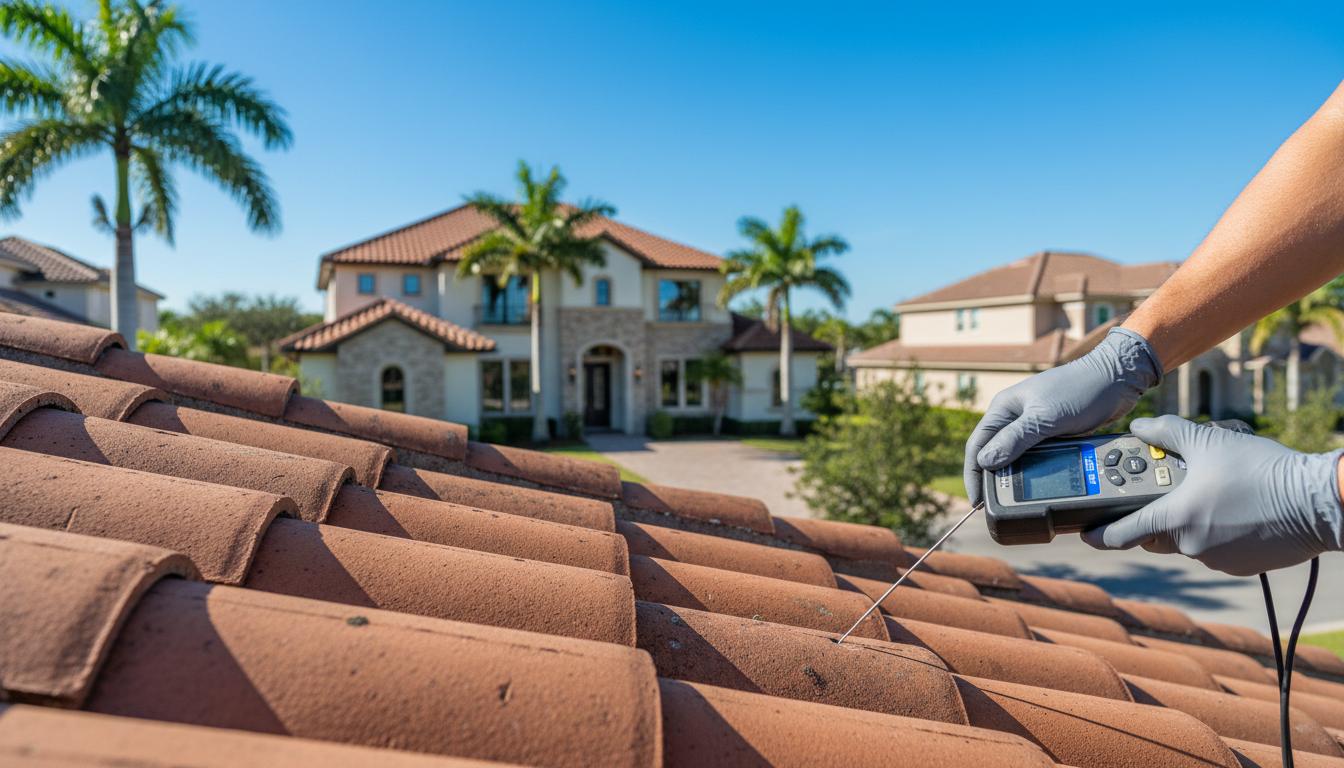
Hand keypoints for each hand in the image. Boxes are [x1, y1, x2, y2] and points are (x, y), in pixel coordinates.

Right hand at [963, 328, 1161, 503]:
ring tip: (1013, 498)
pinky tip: (1036, 483)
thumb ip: (1015, 439)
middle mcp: (1013, 416)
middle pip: (993, 453)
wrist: (1115, 379)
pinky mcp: (1050, 431)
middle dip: (991, 478)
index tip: (977, 500)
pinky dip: (1032, 470)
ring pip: (1014, 456)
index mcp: (1004, 408)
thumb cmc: (1080, 390)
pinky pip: (1034, 455)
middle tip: (993, 504)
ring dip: (1012, 475)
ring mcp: (1032, 424)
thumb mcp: (1045, 417)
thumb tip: (985, 462)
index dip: (973, 474)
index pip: (977, 445)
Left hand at [1082, 416, 1343, 575]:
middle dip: (1153, 517)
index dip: (1099, 534)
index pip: (1123, 533)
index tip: (1084, 534)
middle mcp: (1190, 544)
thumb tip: (1139, 427)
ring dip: (1189, 522)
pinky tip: (1232, 510)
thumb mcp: (1208, 441)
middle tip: (1160, 496)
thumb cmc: (1261, 469)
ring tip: (1209, 494)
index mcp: (1175, 518)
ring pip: (1187, 541)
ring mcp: (1215, 559)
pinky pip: (1214, 549)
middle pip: (1156, 535)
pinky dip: (1215, 532)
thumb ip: (1167, 432)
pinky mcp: (1240, 566)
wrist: (1316, 500)